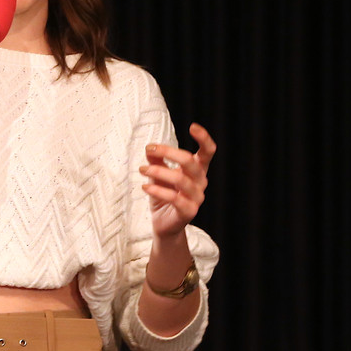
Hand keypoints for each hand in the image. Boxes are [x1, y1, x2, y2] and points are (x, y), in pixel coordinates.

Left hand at [140, 122, 215, 237]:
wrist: (163, 224)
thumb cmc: (164, 195)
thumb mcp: (158, 175)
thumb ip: (156, 161)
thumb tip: (149, 148)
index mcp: (197, 170)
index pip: (208, 152)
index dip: (204, 138)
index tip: (192, 126)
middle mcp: (201, 182)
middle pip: (190, 161)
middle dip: (168, 152)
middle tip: (149, 150)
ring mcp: (197, 198)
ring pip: (180, 179)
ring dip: (158, 171)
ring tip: (142, 170)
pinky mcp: (189, 212)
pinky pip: (174, 197)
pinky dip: (157, 190)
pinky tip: (144, 186)